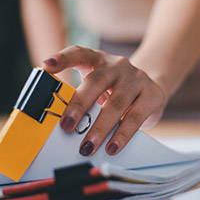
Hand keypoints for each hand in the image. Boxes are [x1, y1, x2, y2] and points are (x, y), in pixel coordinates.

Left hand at [42, 46, 166, 155]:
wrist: (153, 88)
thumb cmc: (116, 91)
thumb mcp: (98, 88)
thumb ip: (82, 98)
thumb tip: (61, 126)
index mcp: (98, 60)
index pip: (79, 53)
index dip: (63, 58)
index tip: (46, 66)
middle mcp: (117, 65)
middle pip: (96, 82)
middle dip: (79, 105)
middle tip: (66, 126)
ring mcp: (136, 78)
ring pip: (116, 103)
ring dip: (100, 127)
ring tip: (88, 146)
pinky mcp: (152, 94)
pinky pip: (135, 116)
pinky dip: (122, 134)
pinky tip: (112, 146)